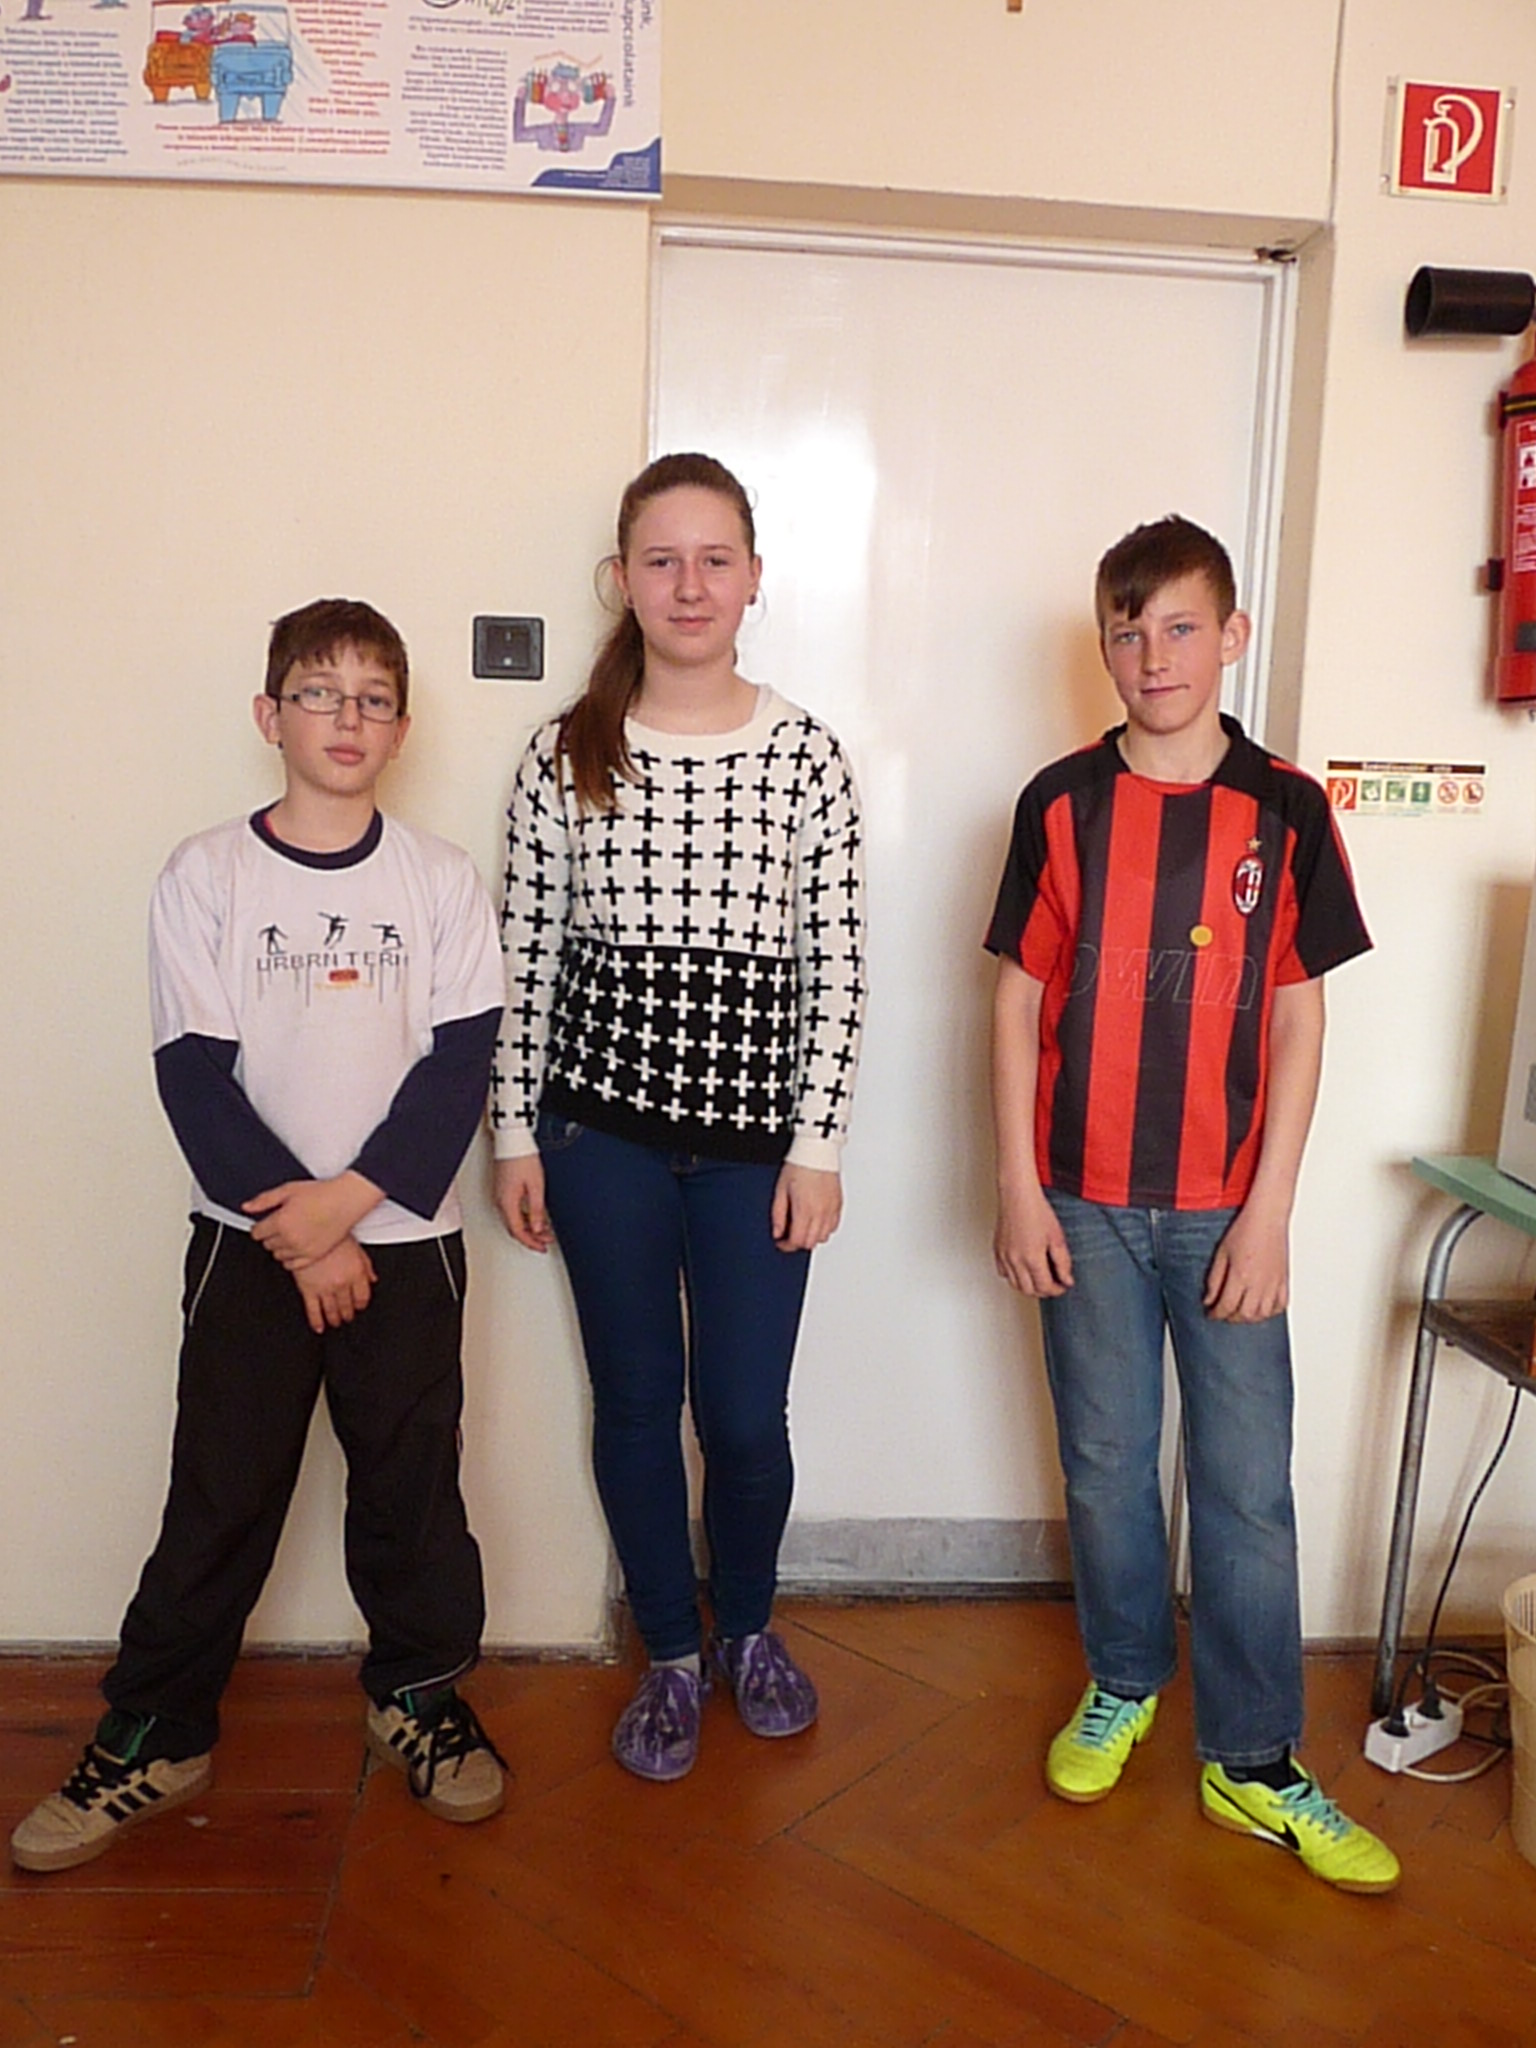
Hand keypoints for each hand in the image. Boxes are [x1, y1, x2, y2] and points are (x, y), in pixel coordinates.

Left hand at [245, 1171, 381, 1268]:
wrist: (346, 1201)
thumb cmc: (321, 1193)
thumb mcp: (288, 1190)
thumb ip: (264, 1200)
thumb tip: (247, 1207)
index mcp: (280, 1222)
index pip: (257, 1232)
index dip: (260, 1226)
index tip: (265, 1223)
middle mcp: (289, 1238)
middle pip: (266, 1244)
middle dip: (270, 1235)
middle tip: (280, 1225)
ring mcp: (301, 1249)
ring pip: (278, 1255)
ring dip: (280, 1246)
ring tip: (290, 1234)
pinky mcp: (313, 1256)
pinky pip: (292, 1265)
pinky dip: (290, 1258)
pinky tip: (295, 1247)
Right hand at [292, 1237, 375, 1332]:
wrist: (310, 1231)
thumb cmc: (333, 1235)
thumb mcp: (356, 1247)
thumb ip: (366, 1265)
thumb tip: (373, 1278)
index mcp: (356, 1273)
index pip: (363, 1297)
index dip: (361, 1304)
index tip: (359, 1307)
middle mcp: (342, 1283)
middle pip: (348, 1306)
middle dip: (348, 1314)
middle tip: (347, 1317)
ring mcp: (325, 1288)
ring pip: (332, 1310)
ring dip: (335, 1319)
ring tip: (336, 1322)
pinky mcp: (308, 1289)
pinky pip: (313, 1310)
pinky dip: (316, 1321)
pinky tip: (319, 1327)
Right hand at [495, 1155, 552, 1251]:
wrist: (512, 1143)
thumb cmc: (522, 1159)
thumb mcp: (536, 1187)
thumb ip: (537, 1210)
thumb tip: (539, 1228)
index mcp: (507, 1203)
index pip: (518, 1232)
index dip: (531, 1242)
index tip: (542, 1247)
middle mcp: (500, 1202)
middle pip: (514, 1228)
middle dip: (531, 1238)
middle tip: (545, 1241)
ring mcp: (500, 1197)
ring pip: (513, 1221)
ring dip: (528, 1228)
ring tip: (544, 1231)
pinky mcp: (502, 1191)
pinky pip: (512, 1211)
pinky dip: (523, 1218)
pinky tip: (534, 1218)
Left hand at [771, 1164, 842, 1250]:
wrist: (817, 1150)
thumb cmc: (798, 1165)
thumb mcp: (780, 1190)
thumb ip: (778, 1215)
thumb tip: (777, 1232)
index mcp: (805, 1210)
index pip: (798, 1241)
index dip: (787, 1245)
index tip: (781, 1242)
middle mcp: (821, 1212)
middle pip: (811, 1242)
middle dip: (798, 1242)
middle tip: (789, 1235)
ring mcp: (832, 1209)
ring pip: (824, 1237)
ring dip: (812, 1236)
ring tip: (802, 1227)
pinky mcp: (838, 1204)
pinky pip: (833, 1226)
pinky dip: (824, 1229)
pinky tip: (815, 1221)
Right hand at [994, 1183, 1072, 1295]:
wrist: (1018, 1196)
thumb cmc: (1037, 1211)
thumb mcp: (1057, 1238)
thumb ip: (1063, 1262)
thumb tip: (1066, 1279)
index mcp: (1032, 1259)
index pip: (1045, 1287)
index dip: (1056, 1290)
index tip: (1062, 1286)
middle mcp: (1015, 1261)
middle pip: (1029, 1290)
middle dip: (1043, 1291)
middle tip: (1053, 1285)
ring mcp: (1004, 1256)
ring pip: (1015, 1285)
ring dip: (1028, 1287)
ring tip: (1039, 1279)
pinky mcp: (997, 1251)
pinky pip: (1003, 1273)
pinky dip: (1014, 1277)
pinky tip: (1022, 1270)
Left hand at [1204, 1201, 1288, 1322]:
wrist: (1267, 1217)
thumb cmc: (1245, 1229)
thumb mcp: (1221, 1253)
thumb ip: (1214, 1279)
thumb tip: (1209, 1298)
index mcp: (1241, 1276)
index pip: (1226, 1306)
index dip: (1216, 1314)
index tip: (1210, 1313)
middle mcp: (1259, 1283)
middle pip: (1245, 1314)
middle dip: (1231, 1318)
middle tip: (1223, 1313)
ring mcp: (1273, 1283)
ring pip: (1263, 1314)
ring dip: (1249, 1318)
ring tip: (1240, 1313)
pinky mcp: (1284, 1279)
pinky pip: (1281, 1305)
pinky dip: (1270, 1312)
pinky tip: (1262, 1309)